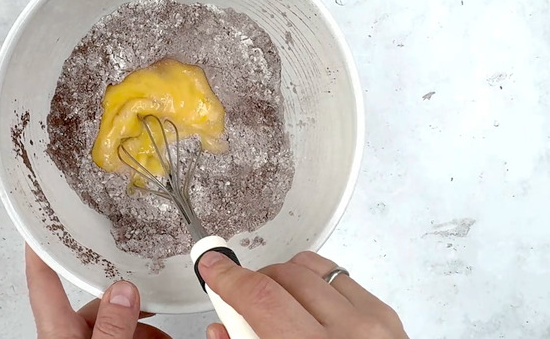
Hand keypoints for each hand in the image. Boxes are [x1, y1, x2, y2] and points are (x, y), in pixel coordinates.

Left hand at [25, 244, 170, 338]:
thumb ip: (113, 325)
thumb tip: (123, 291)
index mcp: (58, 330)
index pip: (43, 281)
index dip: (40, 249)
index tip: (40, 223)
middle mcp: (66, 335)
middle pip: (95, 304)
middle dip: (129, 302)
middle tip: (153, 300)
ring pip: (111, 324)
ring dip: (139, 324)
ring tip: (163, 334)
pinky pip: (118, 337)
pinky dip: (140, 335)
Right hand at [198, 251, 408, 338]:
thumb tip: (221, 329)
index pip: (261, 298)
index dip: (229, 277)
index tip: (212, 266)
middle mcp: (348, 334)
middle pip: (283, 278)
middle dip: (254, 282)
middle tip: (242, 301)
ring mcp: (372, 322)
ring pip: (310, 267)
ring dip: (284, 279)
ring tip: (278, 304)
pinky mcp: (386, 315)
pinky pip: (339, 276)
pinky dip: (316, 283)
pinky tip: (309, 306)